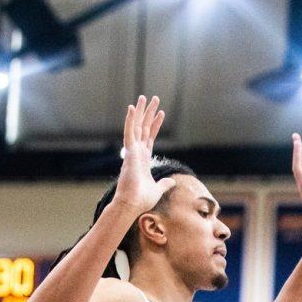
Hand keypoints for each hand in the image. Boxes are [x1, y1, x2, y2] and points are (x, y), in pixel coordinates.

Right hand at [113, 95, 172, 215]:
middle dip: (149, 113)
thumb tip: (172, 182)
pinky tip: (132, 107)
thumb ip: (164, 183)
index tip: (161, 113)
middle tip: (153, 99)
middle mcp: (137, 153)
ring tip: (144, 97)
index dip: (155, 125)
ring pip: (136, 126)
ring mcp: (133, 151)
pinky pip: (129, 132)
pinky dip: (130, 120)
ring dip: (140, 111)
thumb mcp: (157, 189)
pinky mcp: (129, 152)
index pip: (149, 138)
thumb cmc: (142, 199)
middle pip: (143, 128)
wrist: (132, 204)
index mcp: (143, 160)